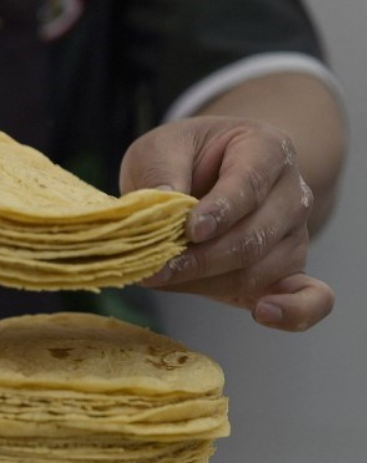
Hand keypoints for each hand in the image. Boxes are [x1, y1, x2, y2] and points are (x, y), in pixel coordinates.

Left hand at [119, 116, 332, 330]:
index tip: (189, 230)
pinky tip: (263, 313)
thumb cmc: (184, 158)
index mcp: (267, 150)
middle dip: (199, 259)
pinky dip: (293, 312)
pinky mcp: (288, 270)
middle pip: (253, 237)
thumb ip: (161, 171)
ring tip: (163, 279)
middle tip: (153, 269)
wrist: (206, 172)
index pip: (249, 184)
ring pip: (258, 271)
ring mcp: (294, 234)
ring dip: (207, 283)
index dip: (220, 210)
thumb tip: (162, 204)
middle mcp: (291, 193)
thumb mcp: (161, 148)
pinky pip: (310, 297)